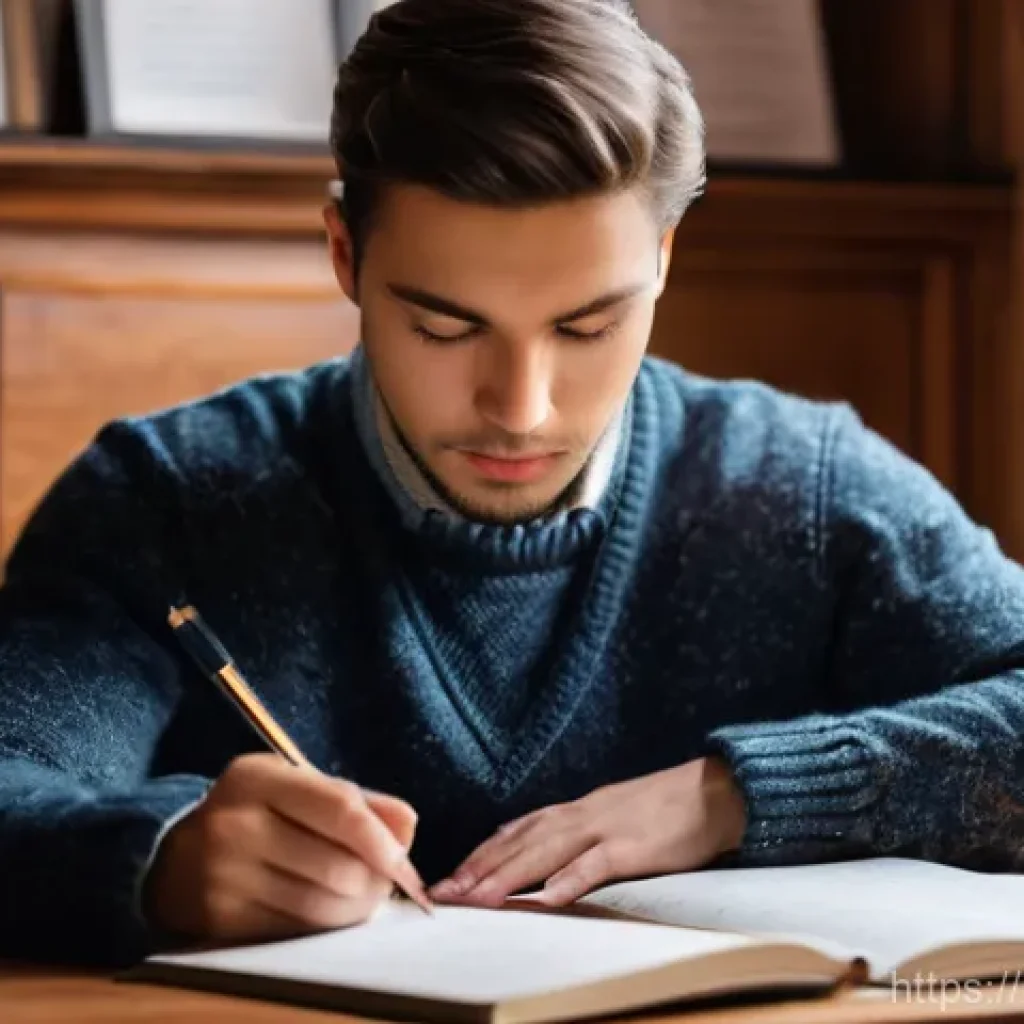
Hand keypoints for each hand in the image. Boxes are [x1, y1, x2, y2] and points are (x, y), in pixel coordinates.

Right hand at [144, 753, 418, 942]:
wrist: (173, 855)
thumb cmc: (255, 813)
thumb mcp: (297, 787)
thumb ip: (356, 801)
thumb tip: (407, 825)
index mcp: (258, 778)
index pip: (339, 808)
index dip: (381, 839)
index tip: (403, 861)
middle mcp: (235, 825)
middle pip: (337, 866)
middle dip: (374, 881)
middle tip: (382, 881)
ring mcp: (223, 876)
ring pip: (321, 906)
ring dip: (355, 908)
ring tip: (359, 897)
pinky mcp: (220, 920)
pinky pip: (296, 931)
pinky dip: (323, 926)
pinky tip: (325, 911)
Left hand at [430, 756, 745, 907]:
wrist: (715, 791)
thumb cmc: (665, 810)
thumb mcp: (614, 818)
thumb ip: (579, 836)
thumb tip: (545, 862)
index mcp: (577, 810)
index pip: (518, 830)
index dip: (482, 853)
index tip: (451, 875)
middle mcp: (582, 814)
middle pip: (521, 841)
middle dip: (479, 868)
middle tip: (445, 892)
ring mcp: (606, 827)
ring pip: (546, 851)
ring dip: (508, 875)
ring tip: (476, 899)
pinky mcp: (634, 845)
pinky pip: (596, 864)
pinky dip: (568, 880)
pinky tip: (546, 898)